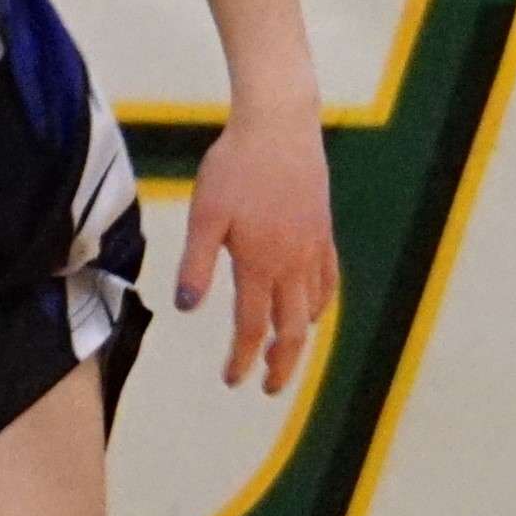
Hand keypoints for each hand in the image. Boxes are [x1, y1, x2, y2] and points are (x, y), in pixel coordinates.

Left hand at [177, 103, 336, 395]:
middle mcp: (293, 263)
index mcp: (260, 263)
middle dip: (281, 364)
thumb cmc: (234, 168)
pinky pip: (328, 281)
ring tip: (284, 352)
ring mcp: (313, 248)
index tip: (232, 381)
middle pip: (292, 329)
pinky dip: (321, 304)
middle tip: (267, 387)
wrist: (279, 128)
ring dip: (301, 336)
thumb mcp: (204, 215)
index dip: (242, 359)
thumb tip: (187, 308)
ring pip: (314, 308)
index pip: (251, 327)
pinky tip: (312, 310)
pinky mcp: (323, 231)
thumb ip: (197, 263)